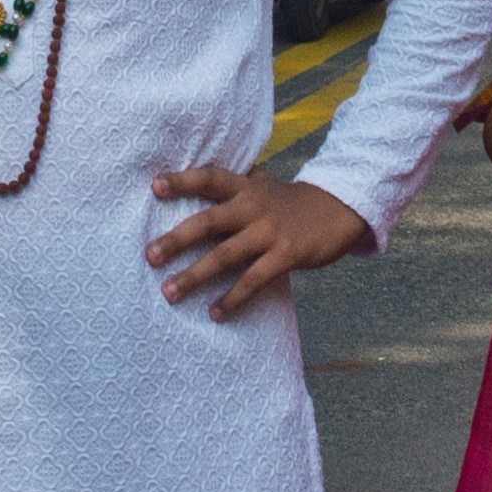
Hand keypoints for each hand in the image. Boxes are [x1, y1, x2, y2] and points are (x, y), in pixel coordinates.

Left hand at [147, 164, 372, 322]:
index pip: (210, 178)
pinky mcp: (287, 254)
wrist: (341, 209)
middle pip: (208, 221)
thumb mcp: (266, 187)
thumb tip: (199, 187)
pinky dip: (232, 298)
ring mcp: (270, 231)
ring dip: (194, 276)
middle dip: (176, 239)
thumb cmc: (293, 203)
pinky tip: (215, 313)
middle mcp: (254, 206)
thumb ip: (237, 189)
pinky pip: (253, 280)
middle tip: (149, 256)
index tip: (154, 186)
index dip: (182, 180)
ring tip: (169, 293)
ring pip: (225, 255)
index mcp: (247, 187)